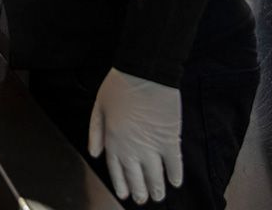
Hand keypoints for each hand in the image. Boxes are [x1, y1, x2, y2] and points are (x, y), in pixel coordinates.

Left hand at [88, 68, 182, 204]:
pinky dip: (175, 174)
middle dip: (139, 191)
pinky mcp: (170, 139)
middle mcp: (131, 149)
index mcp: (112, 141)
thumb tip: (95, 154)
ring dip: (156, 188)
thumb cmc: (119, 85)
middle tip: (142, 199)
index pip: (116, 171)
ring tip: (158, 197)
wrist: (144, 73)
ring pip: (155, 175)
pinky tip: (176, 182)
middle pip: (136, 177)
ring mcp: (151, 146)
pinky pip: (174, 163)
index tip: (125, 194)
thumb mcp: (98, 107)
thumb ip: (95, 132)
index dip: (121, 184)